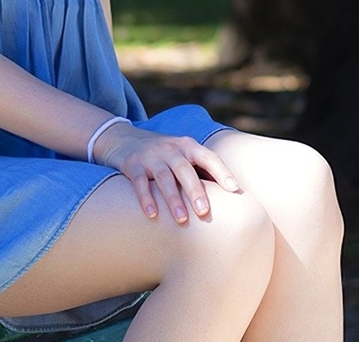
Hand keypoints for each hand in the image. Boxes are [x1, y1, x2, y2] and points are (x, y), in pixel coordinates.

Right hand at [93, 123, 241, 223]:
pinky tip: (152, 214)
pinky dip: (145, 198)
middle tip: (204, 212)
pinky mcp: (133, 165)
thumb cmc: (164, 154)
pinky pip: (139, 182)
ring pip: (163, 177)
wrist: (124, 138)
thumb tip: (231, 194)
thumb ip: (202, 170)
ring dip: (173, 199)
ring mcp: (151, 156)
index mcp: (188, 146)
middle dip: (195, 191)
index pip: (208, 157)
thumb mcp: (183, 155)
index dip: (222, 172)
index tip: (234, 190)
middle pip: (184, 169)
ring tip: (181, 220)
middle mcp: (170, 148)